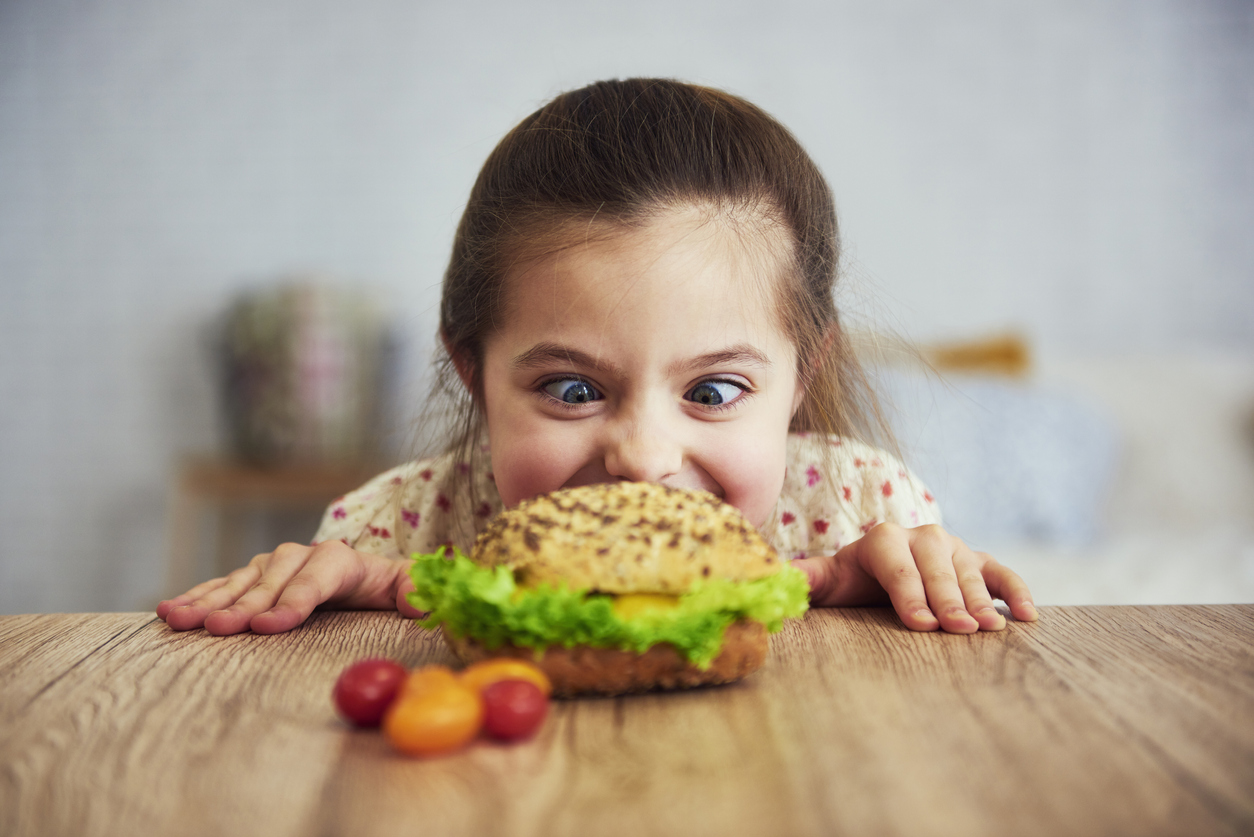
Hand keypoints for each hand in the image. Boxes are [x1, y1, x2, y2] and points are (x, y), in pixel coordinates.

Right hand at [156, 541, 421, 635]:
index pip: (315, 579)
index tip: (269, 627)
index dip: (293, 602)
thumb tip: (422, 601)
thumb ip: (418, 592)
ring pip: (239, 584)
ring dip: (209, 602)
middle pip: (270, 584)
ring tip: (180, 621)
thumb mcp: (412, 589)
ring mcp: (272, 566)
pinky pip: (221, 588)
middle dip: (244, 607)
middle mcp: (301, 556)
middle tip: (218, 629)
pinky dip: (196, 598)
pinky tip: (171, 612)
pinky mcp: (253, 578)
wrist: (370, 577)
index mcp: (341, 560)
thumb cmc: (389, 589)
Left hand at [791, 523, 1037, 632]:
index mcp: (883, 540)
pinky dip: (1015, 591)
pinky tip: (1027, 617)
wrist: (881, 574)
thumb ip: (805, 577)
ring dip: (980, 599)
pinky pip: (1001, 574)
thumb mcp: (828, 580)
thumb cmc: (853, 584)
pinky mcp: (979, 562)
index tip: (920, 624)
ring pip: (968, 571)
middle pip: (937, 567)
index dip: (909, 593)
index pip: (897, 564)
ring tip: (989, 629)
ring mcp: (954, 548)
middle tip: (958, 629)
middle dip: (947, 598)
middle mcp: (922, 538)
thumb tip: (777, 575)